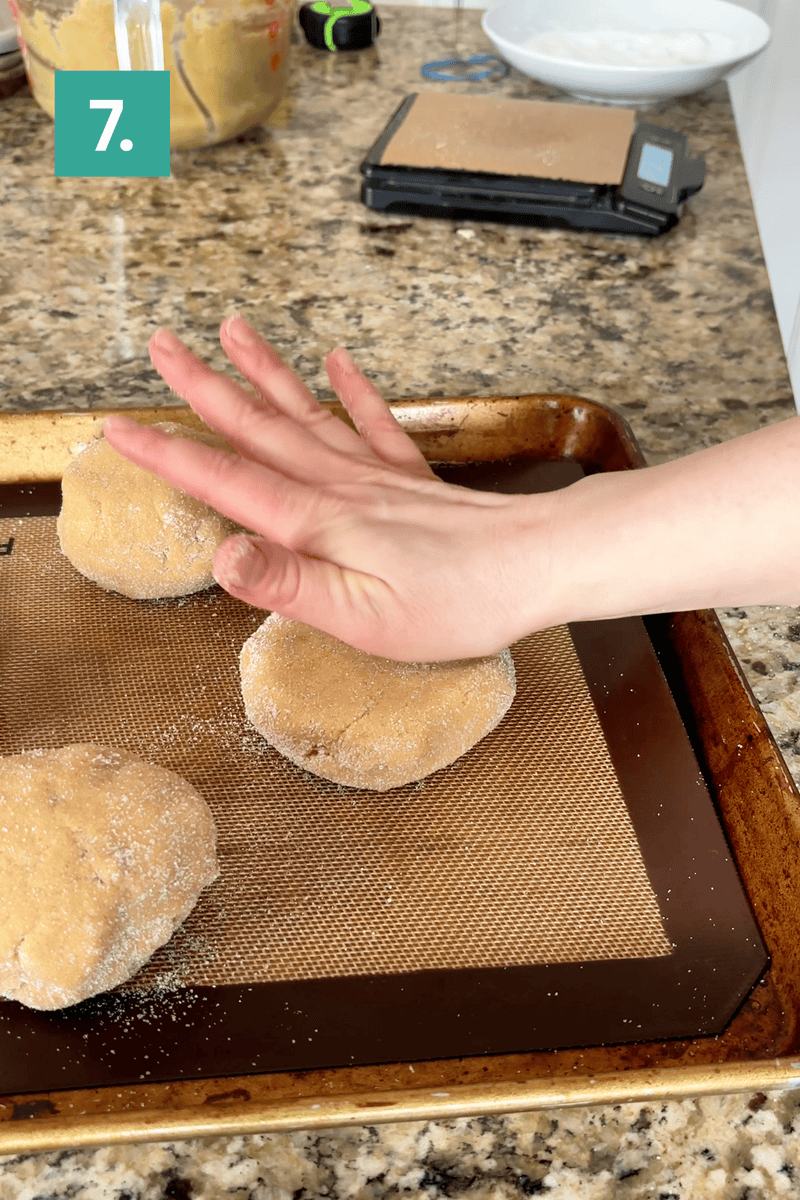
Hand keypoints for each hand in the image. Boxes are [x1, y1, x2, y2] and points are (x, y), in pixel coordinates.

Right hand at [103, 319, 557, 661]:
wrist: (536, 565)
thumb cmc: (455, 603)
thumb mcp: (361, 616)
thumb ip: (287, 583)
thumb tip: (221, 556)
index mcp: (318, 522)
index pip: (226, 481)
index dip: (168, 454)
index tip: (120, 428)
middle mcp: (340, 485)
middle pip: (258, 427)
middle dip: (203, 387)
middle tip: (160, 345)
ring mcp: (377, 475)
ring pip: (305, 412)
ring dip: (264, 371)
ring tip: (231, 329)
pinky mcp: (411, 477)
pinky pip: (374, 422)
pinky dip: (352, 389)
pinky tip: (338, 360)